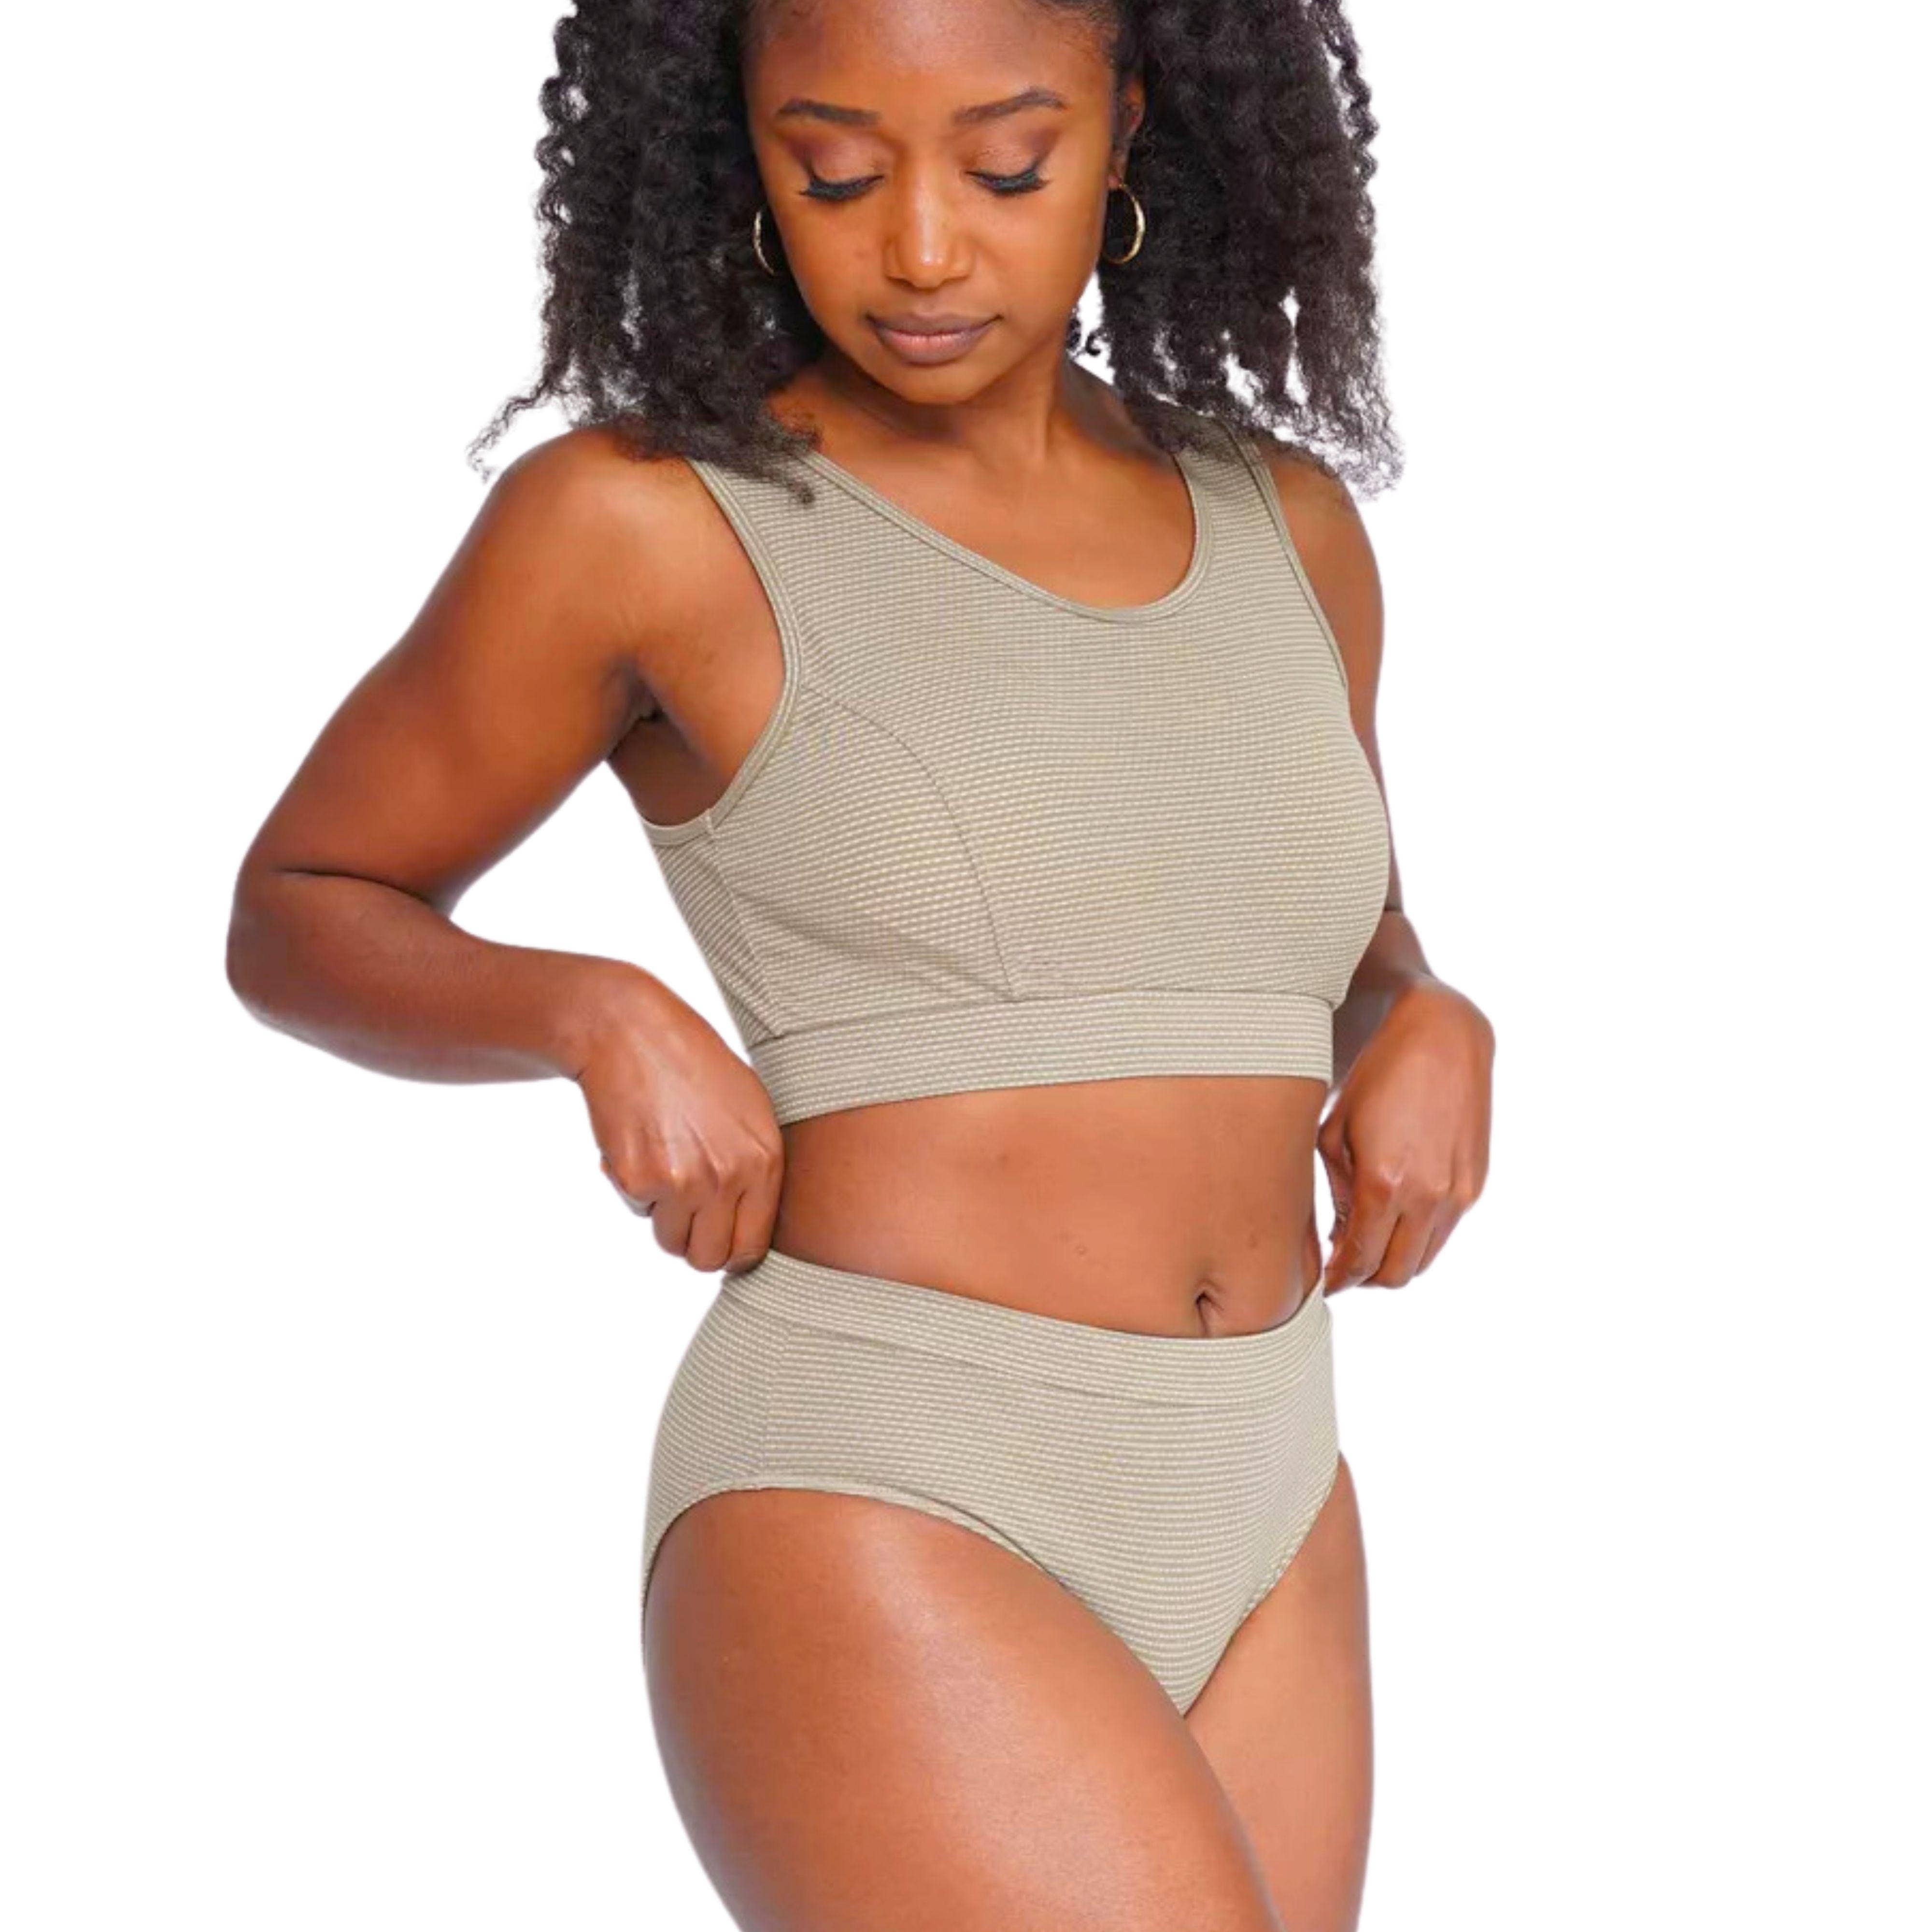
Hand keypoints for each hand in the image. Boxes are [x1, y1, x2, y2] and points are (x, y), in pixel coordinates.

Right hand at [569, 969, 784, 1274]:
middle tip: (685, 1210)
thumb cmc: (693, 1065)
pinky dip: (634, 1187)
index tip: (719, 1236)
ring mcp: (681, 1181)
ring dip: (663, 1215)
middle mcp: (728, 1178)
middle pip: (709, 1258)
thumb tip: (748, 1225)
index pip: (752, 1247)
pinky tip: (640, 1143)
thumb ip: (756, 1168)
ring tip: (665, 1163)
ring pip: (670, 1241)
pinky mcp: (637, 1178)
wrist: (633, 1033)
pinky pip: (638, 1209)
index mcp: (764, 1161)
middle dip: (695, 1242)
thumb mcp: (750, 1109)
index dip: (732, 1249)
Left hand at [1318, 978, 1492, 1292]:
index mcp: (1383, 1184)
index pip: (1360, 1260)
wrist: (1443, 1038)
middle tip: (1343, 1269)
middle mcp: (1427, 1196)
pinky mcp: (1474, 1184)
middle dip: (1365, 1280)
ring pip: (1423, 1260)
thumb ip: (1335, 1191)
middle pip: (1395, 1274)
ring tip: (1366, 1244)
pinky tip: (1396, 1217)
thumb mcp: (1335, 1131)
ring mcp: (1457, 1193)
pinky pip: (1444, 1232)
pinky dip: (1418, 1238)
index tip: (1324, 1284)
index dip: (1339, 1280)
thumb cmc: (1377, 1077)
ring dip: (1394, 1263)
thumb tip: (1340, 1237)